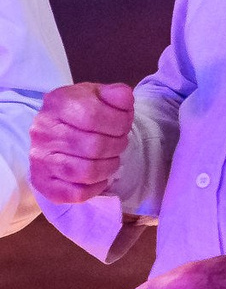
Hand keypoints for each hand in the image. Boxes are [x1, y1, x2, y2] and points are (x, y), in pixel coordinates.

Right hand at [30, 82, 134, 203]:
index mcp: (57, 103)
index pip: (93, 116)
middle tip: (119, 142)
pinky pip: (74, 194)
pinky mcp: (42, 182)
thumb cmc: (83, 111)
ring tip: (111, 158)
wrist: (57, 128)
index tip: (124, 125)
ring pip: (85, 172)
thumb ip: (116, 94)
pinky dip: (95, 188)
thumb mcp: (100, 95)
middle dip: (118, 145)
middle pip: (93, 146)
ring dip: (109, 167)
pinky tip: (99, 178)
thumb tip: (124, 97)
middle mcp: (42, 131)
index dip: (119, 123)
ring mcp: (39, 158)